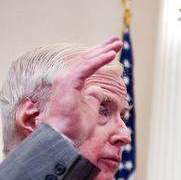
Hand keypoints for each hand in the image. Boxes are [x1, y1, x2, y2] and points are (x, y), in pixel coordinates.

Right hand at [41, 37, 122, 155]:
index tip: (113, 50)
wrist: (63, 138)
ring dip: (103, 51)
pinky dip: (99, 60)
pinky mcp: (68, 82)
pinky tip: (111, 55)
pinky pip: (86, 67)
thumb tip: (98, 89)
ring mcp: (65, 79)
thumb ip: (93, 98)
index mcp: (71, 84)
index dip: (100, 56)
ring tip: (117, 44)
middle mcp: (66, 79)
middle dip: (102, 48)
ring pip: (86, 60)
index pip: (86, 66)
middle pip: (86, 59)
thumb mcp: (90, 110)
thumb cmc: (74, 128)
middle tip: (116, 41)